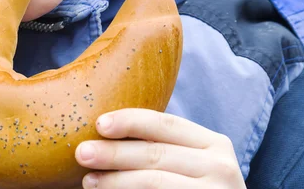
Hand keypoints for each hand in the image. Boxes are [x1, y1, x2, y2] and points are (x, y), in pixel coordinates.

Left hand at [75, 108, 245, 187]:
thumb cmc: (195, 188)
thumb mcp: (188, 163)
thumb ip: (160, 147)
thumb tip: (103, 130)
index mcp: (213, 143)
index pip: (166, 123)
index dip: (131, 121)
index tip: (99, 123)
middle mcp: (221, 166)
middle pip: (156, 153)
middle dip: (114, 152)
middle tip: (82, 153)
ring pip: (154, 181)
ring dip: (115, 181)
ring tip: (88, 181)